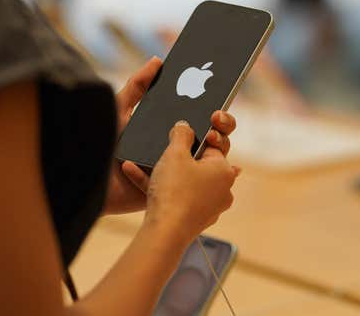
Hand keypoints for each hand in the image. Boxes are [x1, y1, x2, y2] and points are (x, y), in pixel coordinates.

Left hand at [103, 57, 238, 214]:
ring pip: (212, 159)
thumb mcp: (119, 109)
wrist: (90, 178)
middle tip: (216, 118)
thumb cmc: (102, 143)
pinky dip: (217, 178)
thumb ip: (137, 85)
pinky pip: (199, 187)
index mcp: (168, 129)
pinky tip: (233, 169)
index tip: (218, 100)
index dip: (214, 108)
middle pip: (213, 136)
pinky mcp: (174, 191)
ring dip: (220, 147)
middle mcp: (177, 149)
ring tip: (213, 138)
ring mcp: (178, 171)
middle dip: (222, 124)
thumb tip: (158, 61)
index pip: (200, 116)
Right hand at [125, 122, 239, 244]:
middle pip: (197, 164)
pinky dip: (159, 188)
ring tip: (137, 163)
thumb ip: (181, 133)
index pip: (211, 146)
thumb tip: (185, 126)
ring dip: (162, 172)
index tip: (177, 137)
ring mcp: (209, 208)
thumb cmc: (174, 191)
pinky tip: (135, 176)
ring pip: (183, 182)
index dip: (192, 140)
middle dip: (176, 157)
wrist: (165, 233)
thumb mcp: (175, 152)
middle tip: (161, 152)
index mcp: (224, 171)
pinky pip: (176, 198)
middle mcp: (222, 190)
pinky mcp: (194, 221)